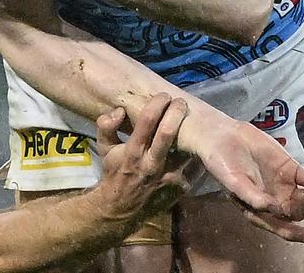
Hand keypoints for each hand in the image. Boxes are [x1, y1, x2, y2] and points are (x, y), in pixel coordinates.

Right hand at [94, 94, 200, 220]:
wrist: (122, 209)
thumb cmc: (115, 172)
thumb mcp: (104, 149)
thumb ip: (106, 126)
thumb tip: (119, 110)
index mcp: (133, 152)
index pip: (147, 123)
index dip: (157, 105)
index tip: (164, 96)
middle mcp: (152, 164)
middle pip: (169, 133)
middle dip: (177, 112)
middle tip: (181, 102)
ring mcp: (169, 177)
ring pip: (187, 149)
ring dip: (191, 132)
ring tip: (194, 120)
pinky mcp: (183, 186)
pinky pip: (196, 164)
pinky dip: (198, 152)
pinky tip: (199, 142)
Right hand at [196, 119, 303, 242]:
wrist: (222, 137)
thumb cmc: (222, 164)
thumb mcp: (234, 183)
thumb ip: (253, 197)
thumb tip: (274, 209)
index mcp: (259, 210)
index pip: (282, 227)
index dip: (298, 234)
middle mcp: (274, 200)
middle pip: (297, 212)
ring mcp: (283, 184)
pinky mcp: (289, 168)